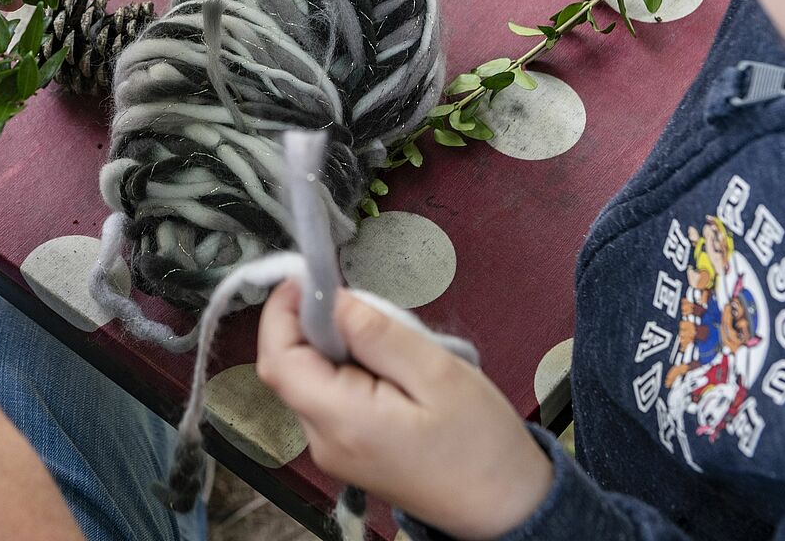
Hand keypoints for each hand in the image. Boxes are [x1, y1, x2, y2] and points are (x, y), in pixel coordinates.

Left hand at [257, 282, 554, 539]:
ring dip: (334, 348)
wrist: (506, 507)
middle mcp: (324, 442)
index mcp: (343, 423)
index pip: (279, 359)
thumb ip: (378, 334)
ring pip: (309, 380)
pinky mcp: (346, 452)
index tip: (310, 276)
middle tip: (366, 307)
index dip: (282, 311)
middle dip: (314, 325)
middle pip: (290, 368)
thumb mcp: (437, 373)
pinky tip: (390, 370)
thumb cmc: (481, 444)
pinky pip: (328, 398)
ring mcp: (332, 451)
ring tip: (390, 343)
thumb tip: (330, 299)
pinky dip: (346, 370)